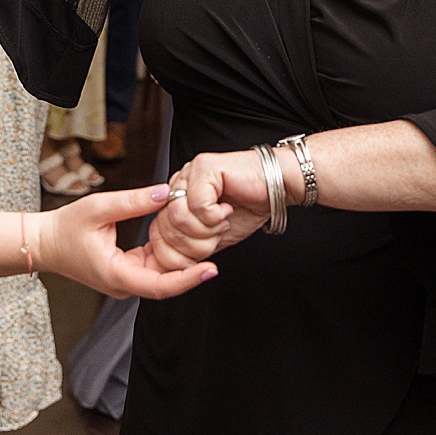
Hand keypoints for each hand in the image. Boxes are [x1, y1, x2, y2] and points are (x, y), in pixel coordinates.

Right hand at [36, 184, 218, 299]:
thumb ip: (134, 201)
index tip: (212, 269)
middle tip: (218, 243)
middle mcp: (124, 285)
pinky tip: (185, 238)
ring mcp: (125, 281)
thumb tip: (166, 192)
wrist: (44, 243)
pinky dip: (168, 255)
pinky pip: (153, 268)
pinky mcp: (125, 273)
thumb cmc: (65, 227)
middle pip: (167, 283)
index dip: (189, 279)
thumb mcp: (99, 207)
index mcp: (118, 275)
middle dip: (193, 267)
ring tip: (207, 239)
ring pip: (162, 276)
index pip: (161, 285)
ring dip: (182, 261)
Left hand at [148, 150, 273, 269]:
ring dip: (205, 230)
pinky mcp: (203, 166)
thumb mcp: (213, 237)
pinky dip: (214, 216)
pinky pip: (197, 205)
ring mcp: (188, 173)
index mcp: (176, 200)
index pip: (156, 234)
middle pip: (165, 228)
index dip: (177, 255)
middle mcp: (178, 185)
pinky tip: (227, 209)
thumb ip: (190, 248)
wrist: (278, 187)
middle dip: (194, 245)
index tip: (202, 254)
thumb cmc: (248, 208)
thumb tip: (169, 268)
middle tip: (216, 236)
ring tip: (221, 222)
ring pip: (178, 217)